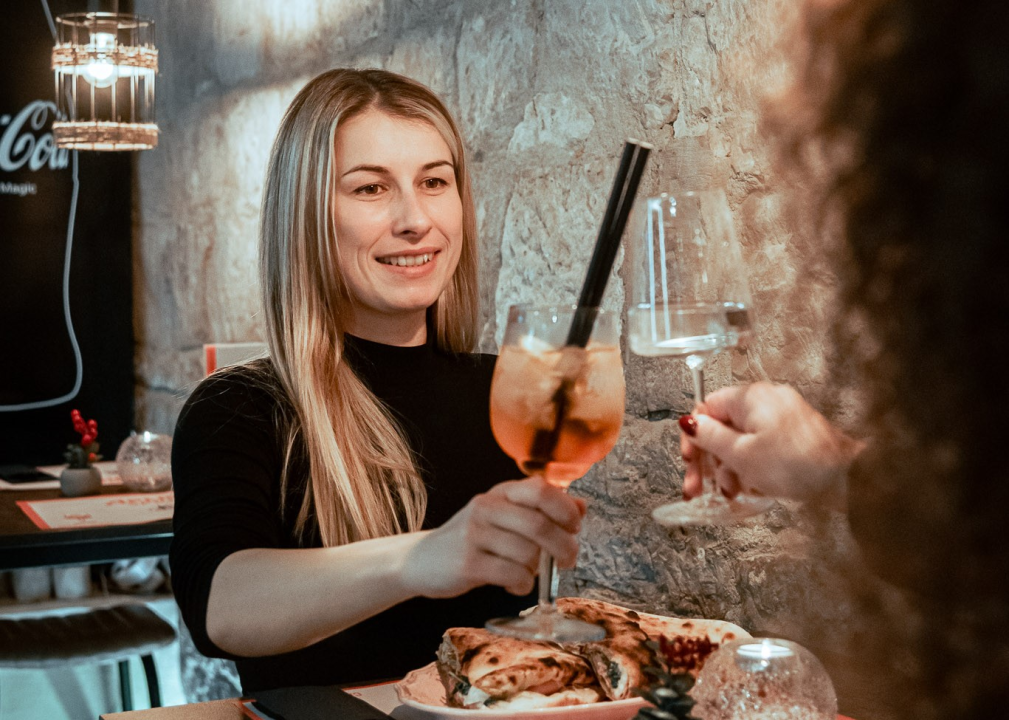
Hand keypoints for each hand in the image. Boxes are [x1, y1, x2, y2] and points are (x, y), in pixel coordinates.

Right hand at [403, 476, 586, 597]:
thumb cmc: (473, 540)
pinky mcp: (467, 563)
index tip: (575, 528)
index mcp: (500, 492)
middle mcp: (486, 507)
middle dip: (564, 547)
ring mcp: (474, 534)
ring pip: (528, 554)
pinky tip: (514, 585)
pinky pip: (512, 575)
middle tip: (568, 561)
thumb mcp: (505, 518)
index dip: (566, 509)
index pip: (541, 489)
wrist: (420, 561)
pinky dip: (522, 585)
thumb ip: (542, 511)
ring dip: (538, 570)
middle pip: (540, 525)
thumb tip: (582, 506)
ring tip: (528, 574)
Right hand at [679, 382, 861, 508]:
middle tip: (703, 486)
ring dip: (731, 468)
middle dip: (711, 460)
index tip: (690, 461)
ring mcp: (782, 418)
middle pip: (722, 427)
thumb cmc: (798, 464)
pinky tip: (753, 487)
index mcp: (750, 397)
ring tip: (733, 491)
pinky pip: (761, 447)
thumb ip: (710, 437)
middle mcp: (766, 401)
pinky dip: (752, 466)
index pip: (706, 408)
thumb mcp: (741, 455)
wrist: (846, 478)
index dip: (694, 437)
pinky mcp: (794, 436)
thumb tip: (690, 424)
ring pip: (741, 440)